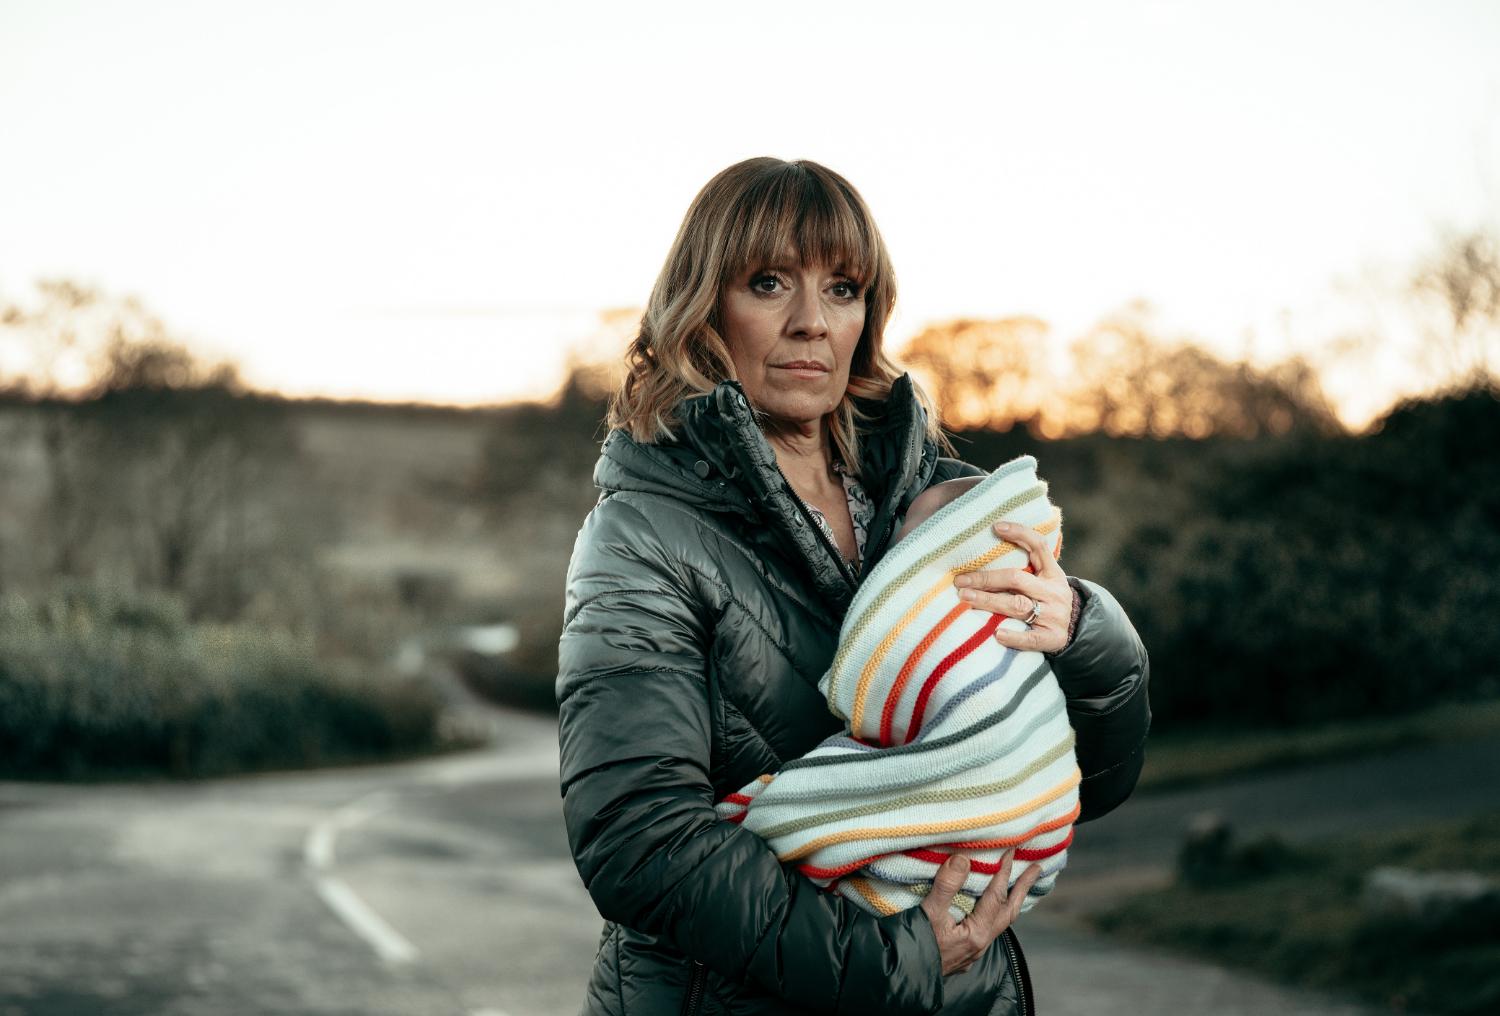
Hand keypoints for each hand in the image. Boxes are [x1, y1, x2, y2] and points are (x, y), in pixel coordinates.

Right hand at [920, 850, 1042, 974]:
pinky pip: (987, 930)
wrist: (902, 976)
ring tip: (1018, 887)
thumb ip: (947, 885)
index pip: (996, 896)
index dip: (1005, 871)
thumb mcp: (929, 912)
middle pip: (1009, 911)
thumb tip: (963, 859)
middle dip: (1022, 888)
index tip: (1012, 850)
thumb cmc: (914, 945)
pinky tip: (989, 911)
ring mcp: (973, 951)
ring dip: (1010, 902)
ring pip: (999, 923)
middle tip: (1037, 868)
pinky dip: (995, 915)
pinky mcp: (963, 955)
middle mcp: (980, 944)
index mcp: (977, 933)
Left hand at [953, 521, 1074, 653]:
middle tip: (961, 581)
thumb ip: (1027, 567)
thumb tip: (987, 550)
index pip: (1038, 546)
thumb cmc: (1050, 600)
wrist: (1079, 631)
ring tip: (965, 598)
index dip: (1019, 534)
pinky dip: (1014, 636)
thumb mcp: (1047, 579)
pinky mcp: (1052, 639)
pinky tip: (997, 634)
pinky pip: (1031, 638)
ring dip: (989, 601)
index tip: (995, 526)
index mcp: (1053, 574)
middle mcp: (1053, 592)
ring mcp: (1053, 616)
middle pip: (1017, 579)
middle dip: (987, 578)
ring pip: (1018, 606)